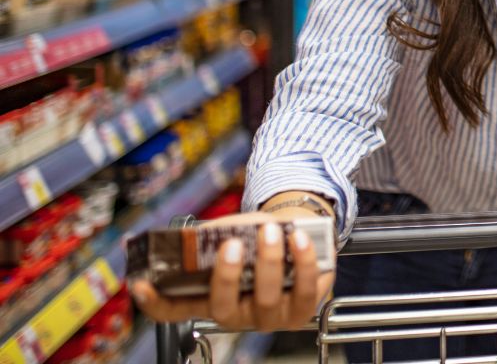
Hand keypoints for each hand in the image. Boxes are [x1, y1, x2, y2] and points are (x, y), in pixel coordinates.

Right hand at [129, 210, 335, 330]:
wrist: (302, 233)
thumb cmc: (260, 237)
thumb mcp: (234, 232)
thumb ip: (217, 234)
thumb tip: (201, 234)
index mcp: (211, 297)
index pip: (175, 311)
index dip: (155, 303)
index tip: (141, 284)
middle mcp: (237, 314)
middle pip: (222, 308)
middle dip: (226, 276)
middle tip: (232, 244)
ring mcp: (270, 317)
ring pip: (266, 299)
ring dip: (268, 262)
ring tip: (270, 230)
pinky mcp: (302, 311)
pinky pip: (304, 291)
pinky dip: (303, 262)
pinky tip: (299, 239)